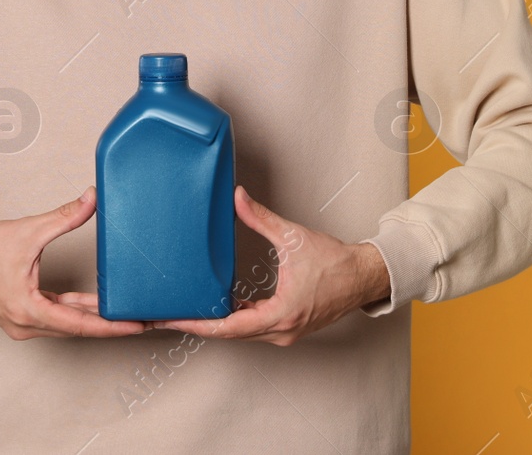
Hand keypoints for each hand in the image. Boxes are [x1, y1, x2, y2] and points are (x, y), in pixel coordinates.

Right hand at [0, 185, 148, 340]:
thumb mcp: (28, 231)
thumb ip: (64, 217)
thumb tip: (91, 200)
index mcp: (27, 309)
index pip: (80, 323)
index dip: (112, 325)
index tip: (137, 325)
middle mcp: (26, 324)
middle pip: (80, 328)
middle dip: (113, 323)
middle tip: (146, 320)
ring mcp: (24, 323)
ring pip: (70, 324)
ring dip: (98, 318)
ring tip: (131, 315)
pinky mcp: (25, 316)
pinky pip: (60, 317)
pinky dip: (80, 311)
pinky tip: (101, 305)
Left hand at [152, 185, 391, 345]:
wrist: (364, 276)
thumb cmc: (335, 262)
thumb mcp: (293, 238)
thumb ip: (261, 218)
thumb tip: (238, 198)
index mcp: (281, 313)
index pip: (230, 326)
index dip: (198, 323)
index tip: (174, 321)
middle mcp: (282, 330)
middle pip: (231, 333)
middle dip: (199, 324)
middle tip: (167, 317)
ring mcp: (286, 331)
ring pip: (243, 332)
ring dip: (218, 322)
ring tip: (187, 312)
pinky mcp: (290, 327)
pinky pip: (255, 327)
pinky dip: (237, 318)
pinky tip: (223, 304)